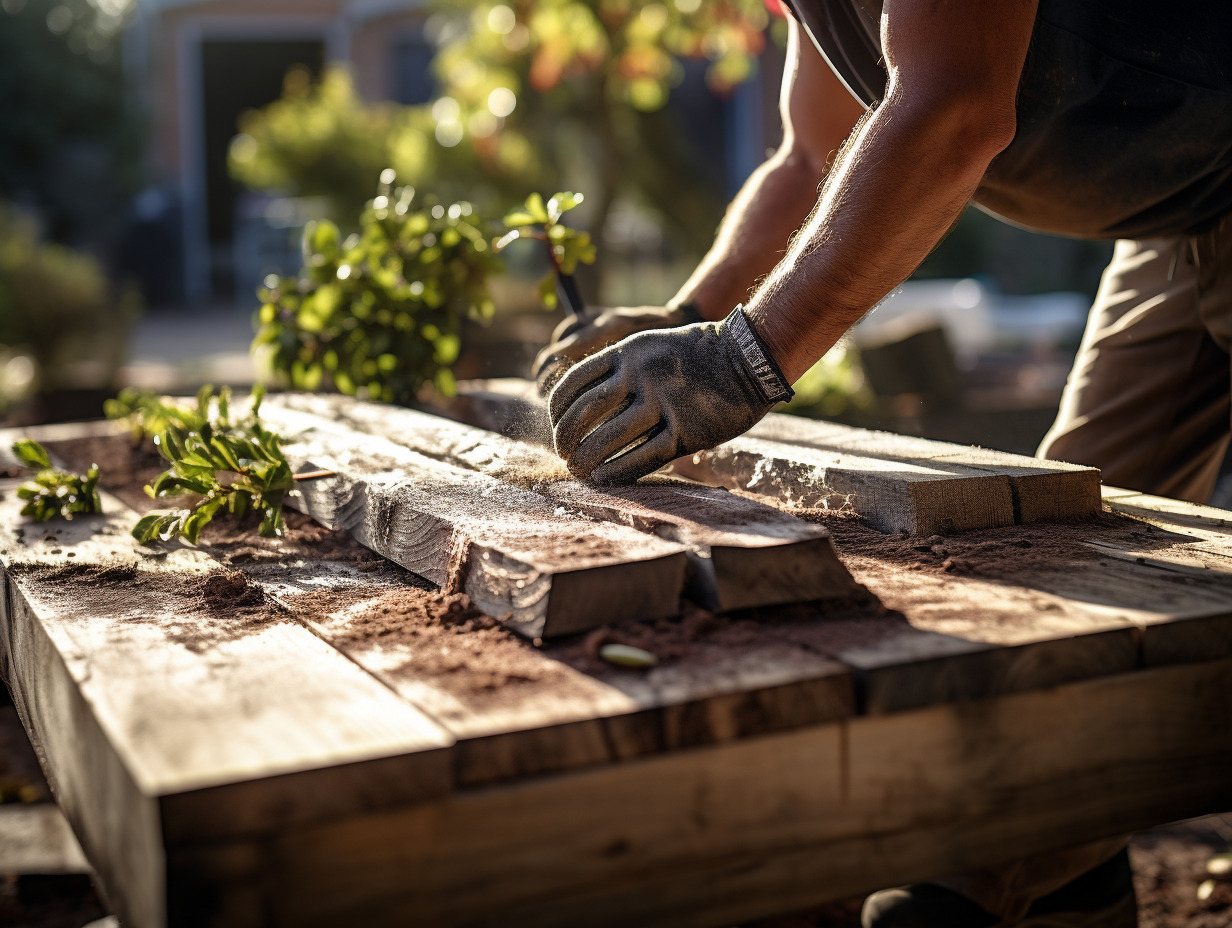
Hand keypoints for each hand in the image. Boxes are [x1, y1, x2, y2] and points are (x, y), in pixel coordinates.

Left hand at [548, 307, 792, 483]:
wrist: (751, 358)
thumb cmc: (697, 355)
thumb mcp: (652, 345)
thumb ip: (621, 368)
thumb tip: (584, 406)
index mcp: (628, 351)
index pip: (573, 383)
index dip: (557, 411)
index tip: (556, 427)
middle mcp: (642, 375)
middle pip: (585, 414)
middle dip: (566, 439)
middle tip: (565, 455)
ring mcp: (665, 403)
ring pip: (608, 440)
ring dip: (586, 460)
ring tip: (579, 471)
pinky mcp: (687, 432)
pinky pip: (641, 458)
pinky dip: (616, 473)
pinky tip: (603, 479)